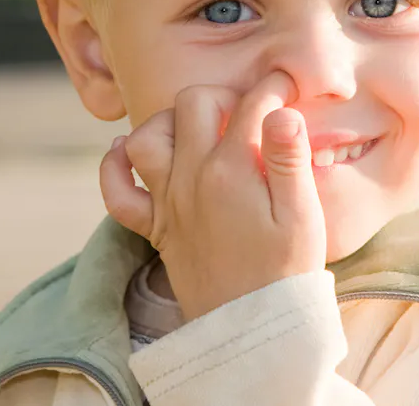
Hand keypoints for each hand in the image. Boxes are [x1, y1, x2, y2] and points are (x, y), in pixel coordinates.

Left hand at [98, 71, 326, 319]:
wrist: (252, 330)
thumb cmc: (285, 273)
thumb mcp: (303, 216)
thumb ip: (290, 160)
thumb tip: (282, 111)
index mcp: (233, 170)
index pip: (251, 103)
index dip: (274, 88)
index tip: (288, 90)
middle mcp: (191, 178)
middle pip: (193, 102)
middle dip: (223, 95)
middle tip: (248, 112)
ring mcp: (169, 202)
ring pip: (146, 136)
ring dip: (170, 121)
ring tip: (199, 128)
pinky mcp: (157, 228)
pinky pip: (117, 192)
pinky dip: (115, 166)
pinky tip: (128, 151)